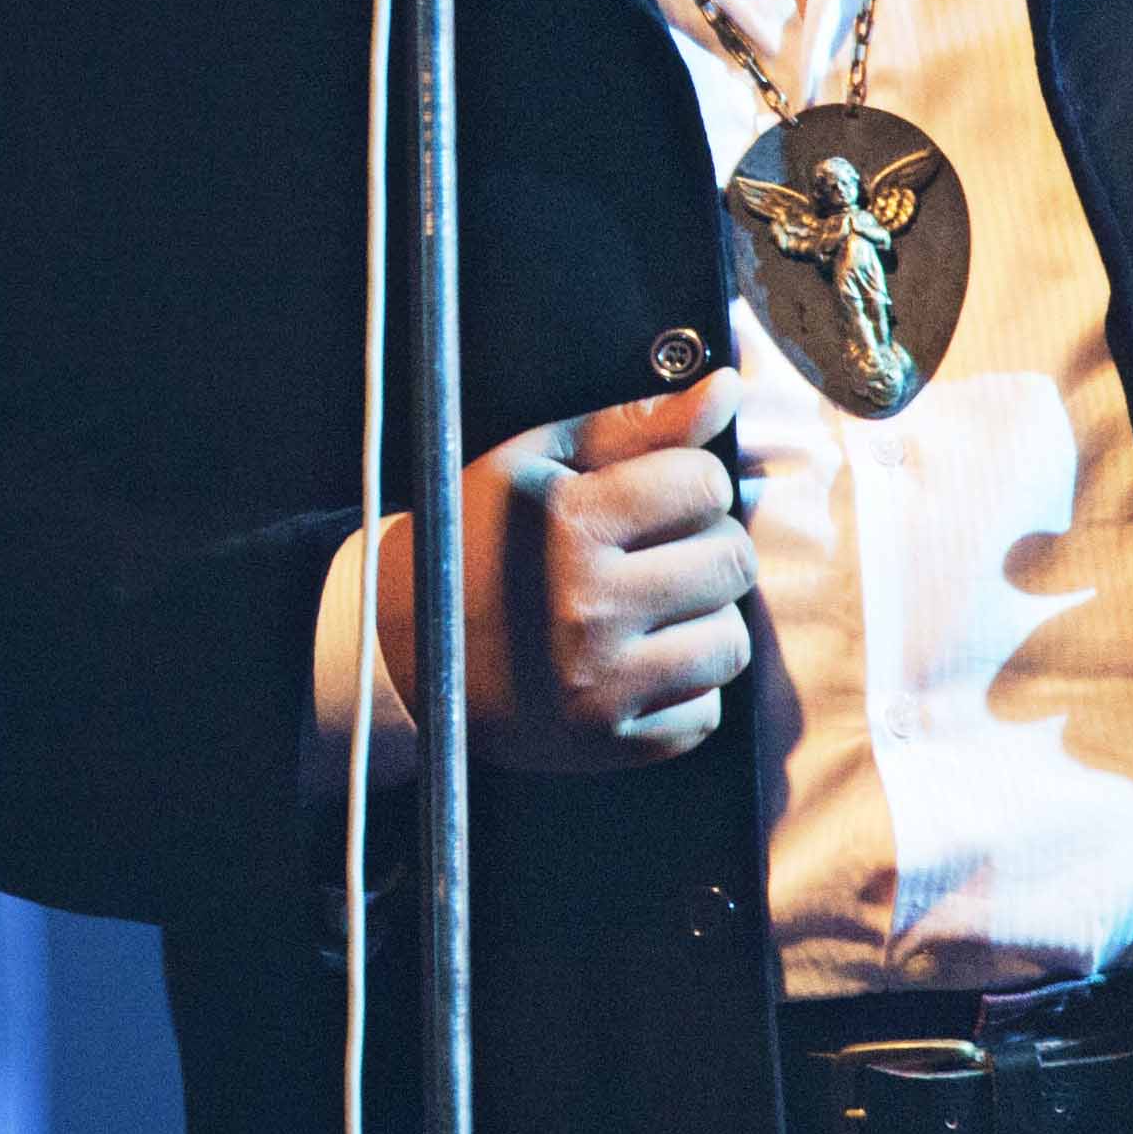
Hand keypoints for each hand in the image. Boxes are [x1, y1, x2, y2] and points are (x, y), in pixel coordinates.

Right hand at [381, 370, 753, 768]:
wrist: (399, 646)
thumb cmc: (477, 538)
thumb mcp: (536, 464)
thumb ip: (634, 424)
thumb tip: (726, 389)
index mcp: (565, 525)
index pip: (705, 484)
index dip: (687, 484)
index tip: (652, 499)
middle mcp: (584, 607)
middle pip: (732, 560)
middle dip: (703, 547)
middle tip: (652, 555)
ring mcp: (598, 684)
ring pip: (731, 642)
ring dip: (701, 621)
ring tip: (647, 610)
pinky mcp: (608, 744)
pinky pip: (706, 713)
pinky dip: (681, 689)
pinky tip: (633, 665)